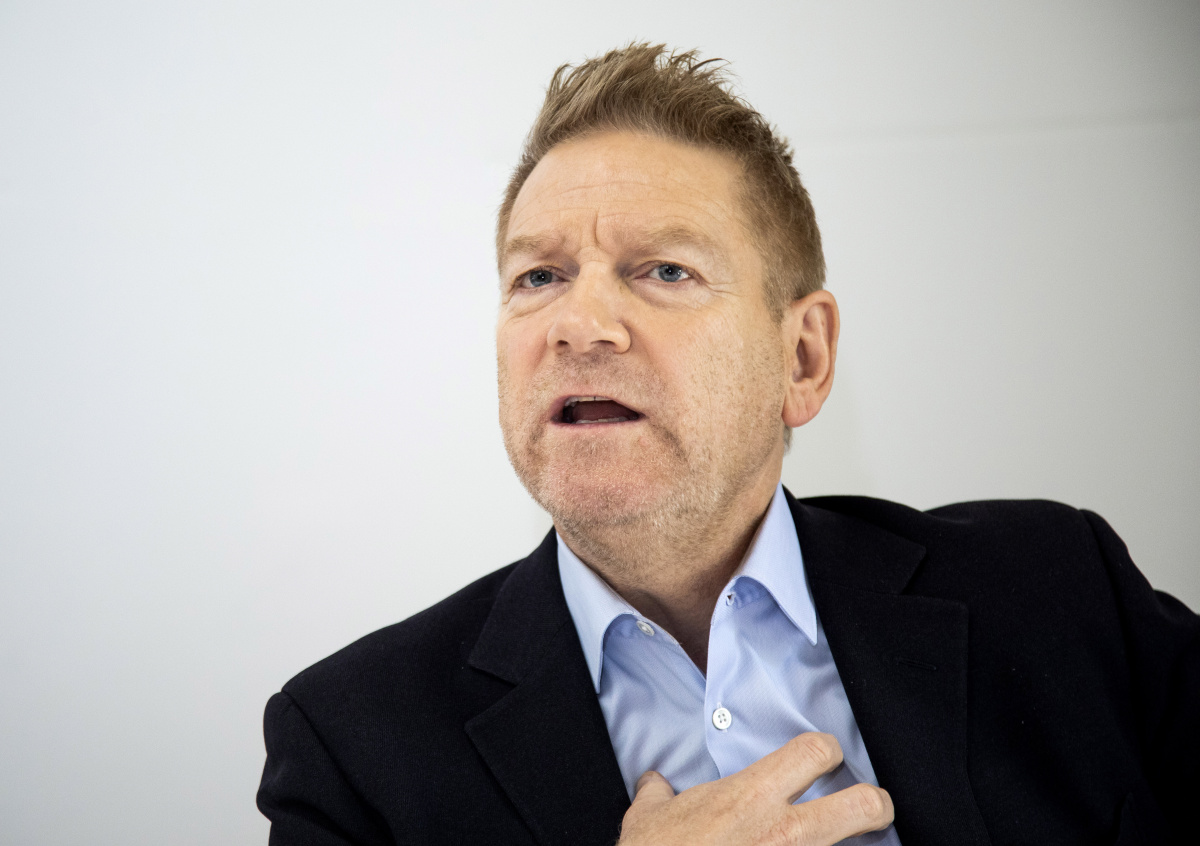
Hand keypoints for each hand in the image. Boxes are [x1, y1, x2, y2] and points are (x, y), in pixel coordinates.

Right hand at [617, 732, 892, 845]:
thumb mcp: (648, 818)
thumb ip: (658, 795)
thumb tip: (654, 784)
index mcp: (751, 797)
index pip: (813, 751)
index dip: (827, 749)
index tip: (825, 757)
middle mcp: (783, 833)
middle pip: (863, 804)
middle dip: (876, 804)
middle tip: (871, 806)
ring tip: (845, 843)